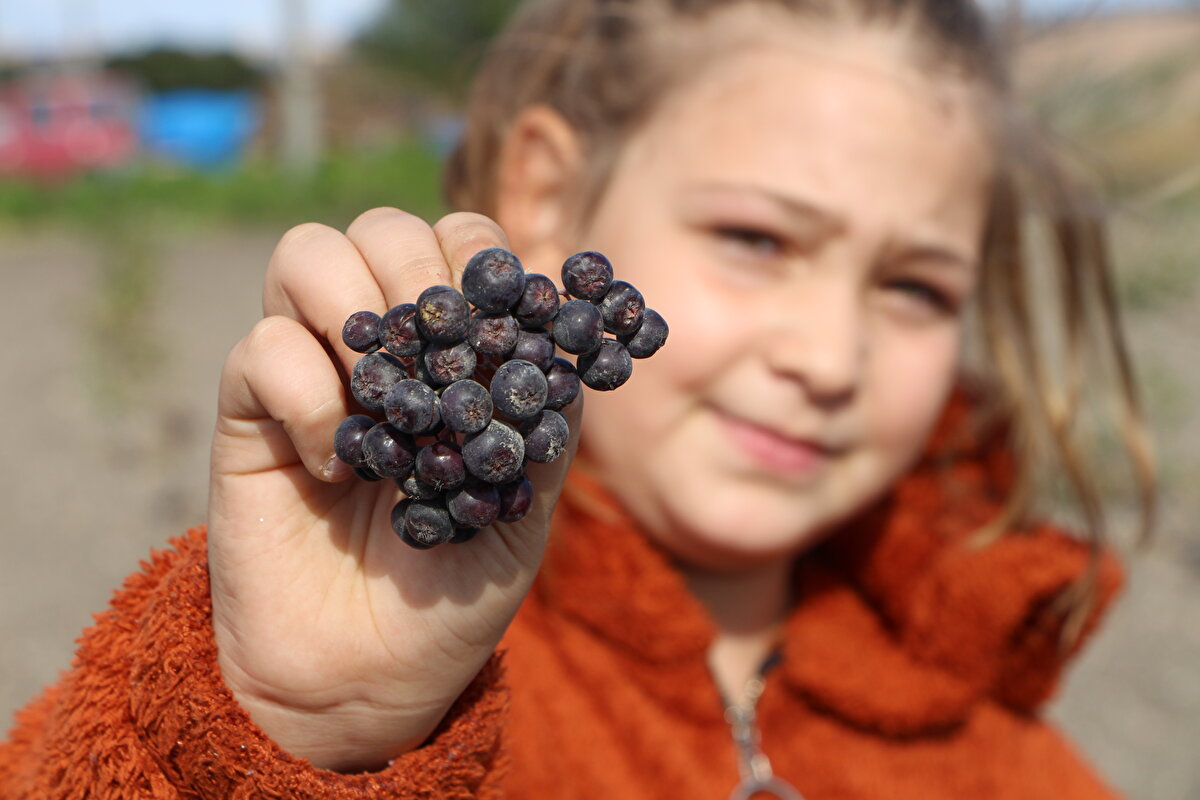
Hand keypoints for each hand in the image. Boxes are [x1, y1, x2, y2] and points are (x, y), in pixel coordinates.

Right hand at [206, 208, 579, 771]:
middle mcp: (380, 345)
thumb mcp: (523, 507)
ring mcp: (311, 370)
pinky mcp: (248, 413)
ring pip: (308, 255)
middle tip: (437, 344)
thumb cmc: (454, 591)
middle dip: (419, 270)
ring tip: (387, 395)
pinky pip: (262, 348)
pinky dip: (307, 394)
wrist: (368, 675)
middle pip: (384, 227)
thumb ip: (544, 421)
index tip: (502, 326)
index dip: (484, 261)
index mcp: (451, 353)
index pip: (463, 243)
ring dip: (355, 307)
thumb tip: (565, 341)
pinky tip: (336, 463)